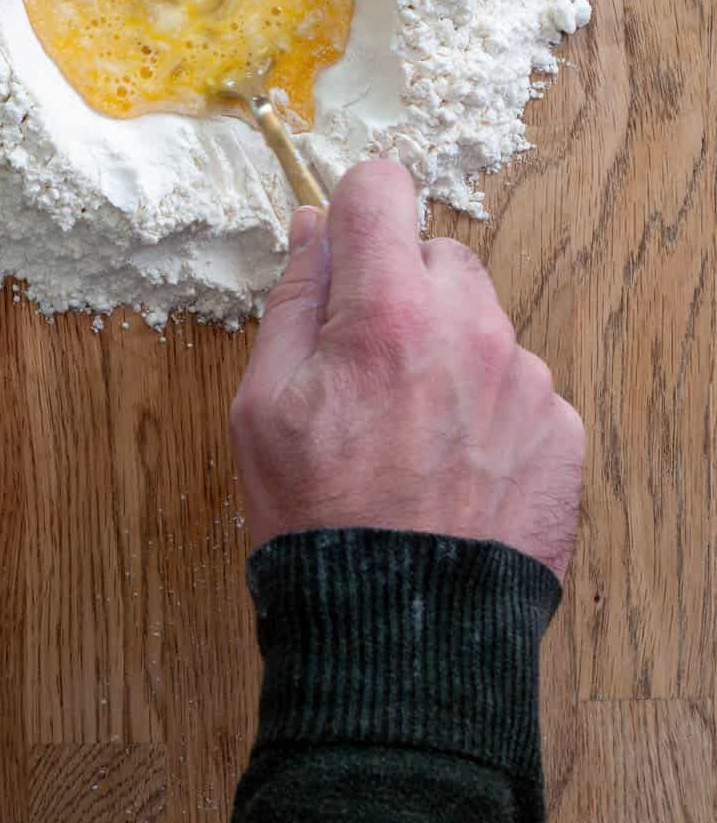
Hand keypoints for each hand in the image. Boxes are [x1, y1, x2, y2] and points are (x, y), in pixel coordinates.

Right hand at [232, 160, 583, 577]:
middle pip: (437, 255)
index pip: (381, 189)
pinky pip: (520, 384)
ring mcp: (525, 380)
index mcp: (385, 311)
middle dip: (399, 289)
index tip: (343, 250)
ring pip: (481, 321)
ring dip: (447, 348)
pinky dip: (488, 407)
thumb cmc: (317, 522)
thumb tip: (315, 226)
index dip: (352, 211)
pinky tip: (452, 465)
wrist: (401, 633)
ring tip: (409, 430)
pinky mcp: (560, 430)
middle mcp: (469, 330)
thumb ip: (293, 301)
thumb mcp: (261, 406)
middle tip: (366, 367)